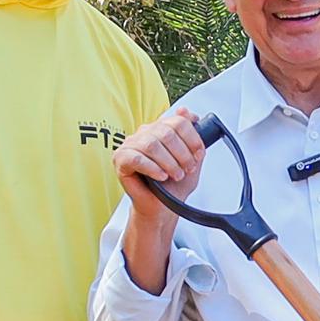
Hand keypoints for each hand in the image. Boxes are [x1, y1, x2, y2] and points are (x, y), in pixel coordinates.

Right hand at [114, 112, 207, 291]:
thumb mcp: (192, 160)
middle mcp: (145, 133)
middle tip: (187, 168)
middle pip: (166, 132)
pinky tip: (161, 176)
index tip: (199, 154)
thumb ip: (194, 138)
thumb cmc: (173, 185)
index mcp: (161, 129)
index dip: (192, 138)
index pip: (178, 121)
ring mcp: (130, 145)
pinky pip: (136, 158)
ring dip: (168, 162)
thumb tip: (188, 113)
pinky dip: (152, 168)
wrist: (162, 207)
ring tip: (175, 175)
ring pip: (151, 144)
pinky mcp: (120, 159)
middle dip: (182, 153)